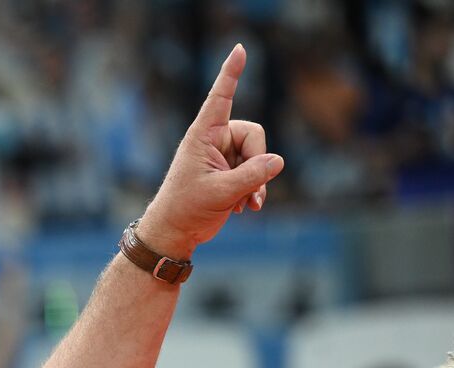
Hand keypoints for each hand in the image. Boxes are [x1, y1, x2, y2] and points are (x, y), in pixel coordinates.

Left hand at [138, 44, 284, 259]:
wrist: (176, 232)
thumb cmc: (186, 208)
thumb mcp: (220, 193)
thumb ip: (250, 176)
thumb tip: (278, 160)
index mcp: (203, 136)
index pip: (220, 98)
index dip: (231, 74)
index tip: (240, 49)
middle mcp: (215, 140)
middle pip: (255, 135)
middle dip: (258, 162)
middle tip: (249, 190)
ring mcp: (225, 156)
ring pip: (260, 156)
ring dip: (258, 181)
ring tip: (247, 204)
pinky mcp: (231, 172)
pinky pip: (258, 171)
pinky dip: (256, 189)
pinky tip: (248, 207)